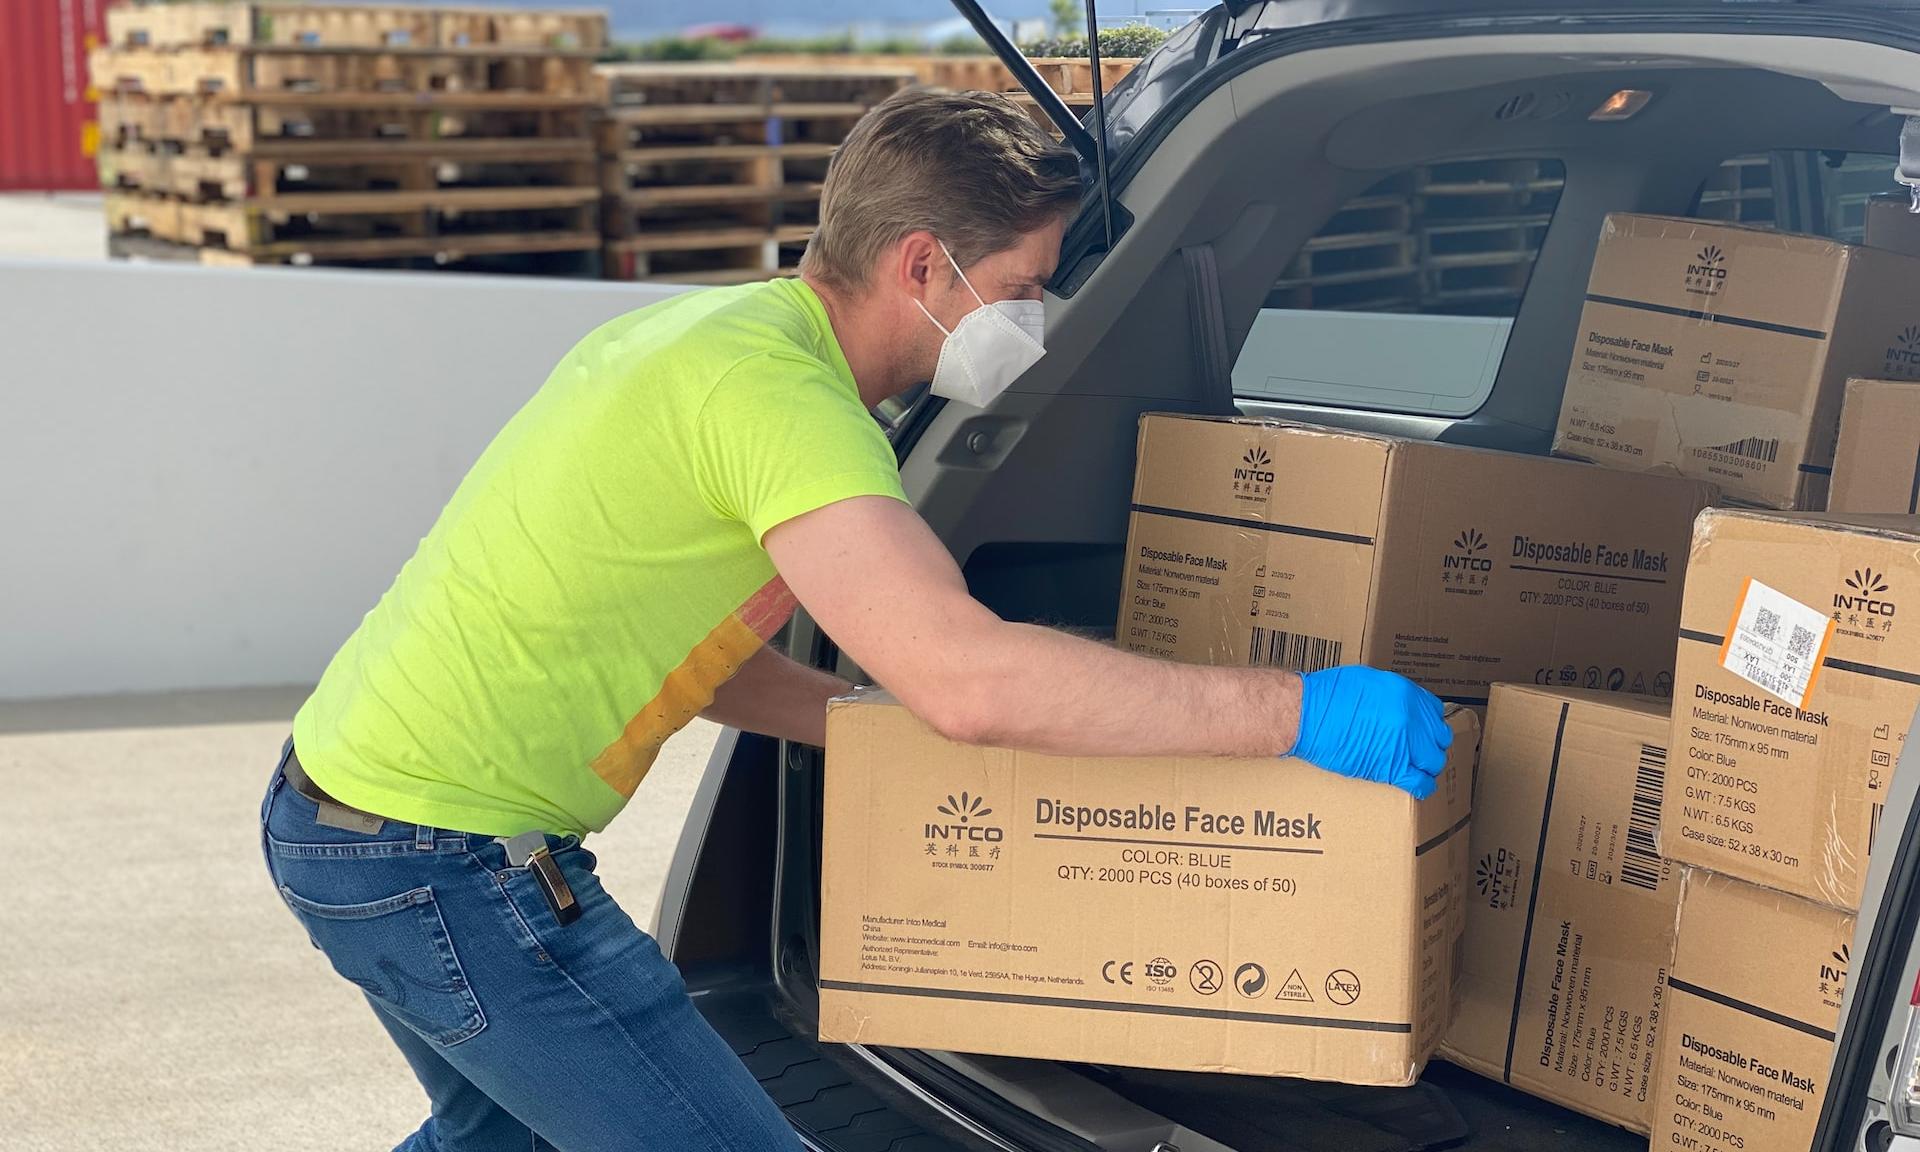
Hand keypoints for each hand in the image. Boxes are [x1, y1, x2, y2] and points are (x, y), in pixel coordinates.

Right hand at [1288, 667, 1451, 798]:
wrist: (1306, 715)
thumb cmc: (1326, 694)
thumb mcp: (1367, 680)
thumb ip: (1390, 694)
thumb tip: (1397, 706)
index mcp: (1406, 694)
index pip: (1436, 712)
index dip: (1428, 723)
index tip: (1421, 729)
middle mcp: (1410, 718)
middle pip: (1439, 738)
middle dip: (1430, 744)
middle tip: (1419, 750)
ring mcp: (1403, 744)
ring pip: (1433, 761)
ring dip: (1426, 765)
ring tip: (1416, 767)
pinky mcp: (1390, 768)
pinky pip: (1420, 782)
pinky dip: (1421, 785)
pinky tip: (1416, 785)